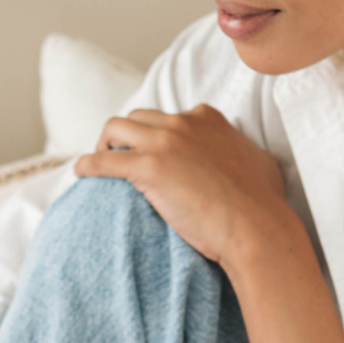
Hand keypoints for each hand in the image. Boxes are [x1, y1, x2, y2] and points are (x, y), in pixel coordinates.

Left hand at [74, 105, 288, 266]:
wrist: (255, 226)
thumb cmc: (263, 203)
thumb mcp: (258, 161)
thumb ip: (240, 150)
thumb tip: (243, 156)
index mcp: (206, 118)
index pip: (167, 116)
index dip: (153, 134)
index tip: (149, 153)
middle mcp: (183, 122)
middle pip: (136, 117)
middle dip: (124, 136)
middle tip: (118, 159)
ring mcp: (164, 142)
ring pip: (114, 128)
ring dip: (103, 145)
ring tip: (99, 164)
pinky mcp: (148, 167)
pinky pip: (102, 160)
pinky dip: (87, 165)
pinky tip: (81, 174)